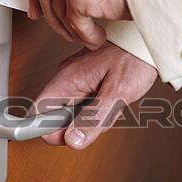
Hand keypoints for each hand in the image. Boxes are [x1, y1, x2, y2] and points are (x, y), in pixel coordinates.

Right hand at [30, 43, 156, 149]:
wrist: (144, 41)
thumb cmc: (134, 57)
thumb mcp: (118, 93)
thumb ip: (94, 119)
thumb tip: (72, 141)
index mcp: (66, 79)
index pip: (38, 113)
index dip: (48, 131)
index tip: (69, 136)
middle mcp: (65, 79)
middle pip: (55, 118)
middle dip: (78, 127)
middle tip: (101, 116)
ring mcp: (74, 80)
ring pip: (70, 114)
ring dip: (90, 119)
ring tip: (111, 106)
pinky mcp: (84, 82)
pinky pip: (82, 105)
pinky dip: (96, 110)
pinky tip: (111, 102)